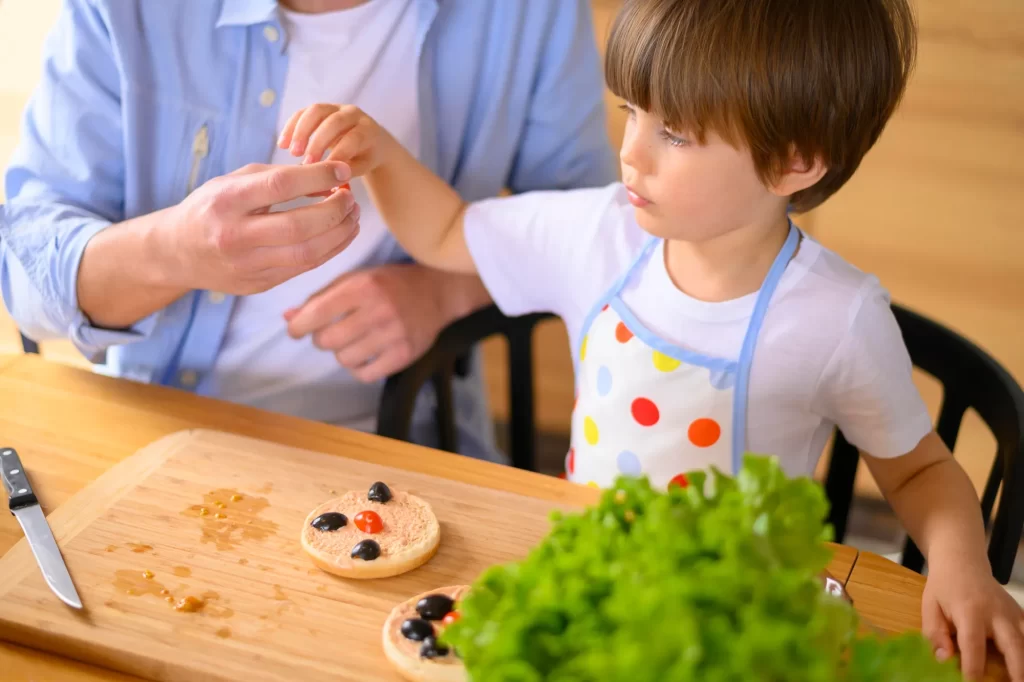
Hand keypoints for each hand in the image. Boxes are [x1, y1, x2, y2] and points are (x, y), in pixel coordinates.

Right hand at [157, 162, 360, 294]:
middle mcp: (234, 236)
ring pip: (307, 253)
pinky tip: (341, 234)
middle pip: (299, 227)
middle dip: (334, 211)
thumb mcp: (232, 182)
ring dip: (339, 234)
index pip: (280, 186)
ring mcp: (246, 265)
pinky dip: (330, 250)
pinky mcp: (258, 285)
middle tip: (351, 198)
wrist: (176, 252)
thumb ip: (277, 177)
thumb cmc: (211, 207)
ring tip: (353, 216)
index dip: (317, 176)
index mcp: (226, 201)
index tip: (342, 170)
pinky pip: (304, 268)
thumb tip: (328, 179)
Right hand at [277, 103, 393, 175]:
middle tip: (305, 163)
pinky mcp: (320, 109)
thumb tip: (325, 182)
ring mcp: (336, 108)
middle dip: (317, 143)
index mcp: (367, 130)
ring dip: (301, 131)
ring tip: (291, 153)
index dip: (337, 155)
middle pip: (334, 122)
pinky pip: (303, 112)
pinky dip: (291, 127)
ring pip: (316, 111)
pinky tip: (282, 144)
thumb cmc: (364, 158)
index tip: (323, 174)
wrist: (370, 140)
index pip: (352, 139)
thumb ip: (345, 172)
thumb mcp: (361, 167)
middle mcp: (353, 114)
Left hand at [283, 263, 459, 382]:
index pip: (317, 313)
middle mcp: (377, 310)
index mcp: (362, 287)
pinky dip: (359, 368)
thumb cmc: (390, 283)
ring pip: (344, 359)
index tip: (296, 330)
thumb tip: (288, 318)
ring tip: (353, 341)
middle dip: (322, 339)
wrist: (438, 291)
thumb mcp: (356, 280)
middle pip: (327, 341)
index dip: (299, 326)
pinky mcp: (404, 354)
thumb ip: (322, 297)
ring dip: (342, 353)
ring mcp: (393, 335)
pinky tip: (365, 356)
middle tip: (332, 333)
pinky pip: (366, 374)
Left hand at [922, 563, 1023, 680]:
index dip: (973, 669)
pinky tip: (1021, 663)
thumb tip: (943, 659)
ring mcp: (1013, 613)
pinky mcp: (1021, 614)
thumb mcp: (930, 606)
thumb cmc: (943, 587)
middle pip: (1014, 644)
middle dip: (1018, 669)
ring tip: (1021, 678)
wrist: (962, 561)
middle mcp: (996, 612)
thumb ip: (935, 633)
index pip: (973, 645)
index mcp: (969, 610)